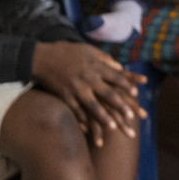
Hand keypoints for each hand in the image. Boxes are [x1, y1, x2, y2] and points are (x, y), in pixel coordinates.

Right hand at [31, 41, 145, 145]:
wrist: (42, 57)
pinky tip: (88, 130)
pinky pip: (75, 110)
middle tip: (131, 116)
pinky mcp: (64, 96)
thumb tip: (121, 67)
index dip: (127, 85)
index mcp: (96, 66)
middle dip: (121, 106)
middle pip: (108, 94)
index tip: (136, 94)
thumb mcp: (89, 49)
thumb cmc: (67, 51)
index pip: (116, 77)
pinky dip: (82, 120)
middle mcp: (89, 79)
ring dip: (104, 117)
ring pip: (93, 106)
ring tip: (113, 127)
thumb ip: (105, 59)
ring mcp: (76, 88)